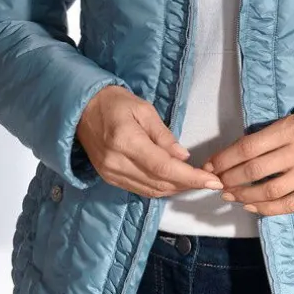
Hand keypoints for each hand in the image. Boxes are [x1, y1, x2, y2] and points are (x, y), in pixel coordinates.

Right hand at [76, 86, 223, 197]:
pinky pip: (140, 190)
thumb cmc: (114, 102)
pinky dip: (160, 189)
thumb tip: (183, 156)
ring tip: (195, 181)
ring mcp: (111, 174)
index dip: (190, 177)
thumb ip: (164, 135)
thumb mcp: (143, 109)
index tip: (212, 181)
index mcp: (126, 141)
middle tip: (209, 180)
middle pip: (159, 183)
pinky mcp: (109, 179)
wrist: (81, 109)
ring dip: (175, 189)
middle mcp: (117, 162)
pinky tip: (173, 182)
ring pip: (151, 191)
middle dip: (188, 184)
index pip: (164, 167)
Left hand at [200, 112, 293, 216]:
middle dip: (229, 179)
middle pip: (254, 170)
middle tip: (217, 184)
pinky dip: (266, 209)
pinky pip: (288, 205)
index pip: (248, 147)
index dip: (224, 159)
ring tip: (230, 196)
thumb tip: (231, 156)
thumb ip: (266, 138)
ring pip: (269, 190)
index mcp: (290, 130)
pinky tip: (250, 207)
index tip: (210, 166)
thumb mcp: (291, 123)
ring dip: (243, 195)